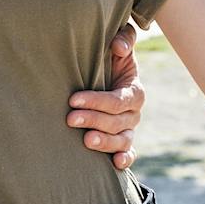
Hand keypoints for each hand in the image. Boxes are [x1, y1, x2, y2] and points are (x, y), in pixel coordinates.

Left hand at [68, 22, 144, 171]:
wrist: (102, 76)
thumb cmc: (107, 59)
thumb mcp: (117, 46)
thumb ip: (123, 39)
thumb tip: (118, 46)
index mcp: (134, 91)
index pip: (118, 100)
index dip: (97, 101)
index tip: (74, 99)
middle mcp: (133, 113)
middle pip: (117, 122)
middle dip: (94, 120)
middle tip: (70, 118)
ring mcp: (128, 129)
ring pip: (122, 140)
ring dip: (105, 142)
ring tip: (86, 141)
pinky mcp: (121, 142)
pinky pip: (128, 153)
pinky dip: (125, 159)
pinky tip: (115, 164)